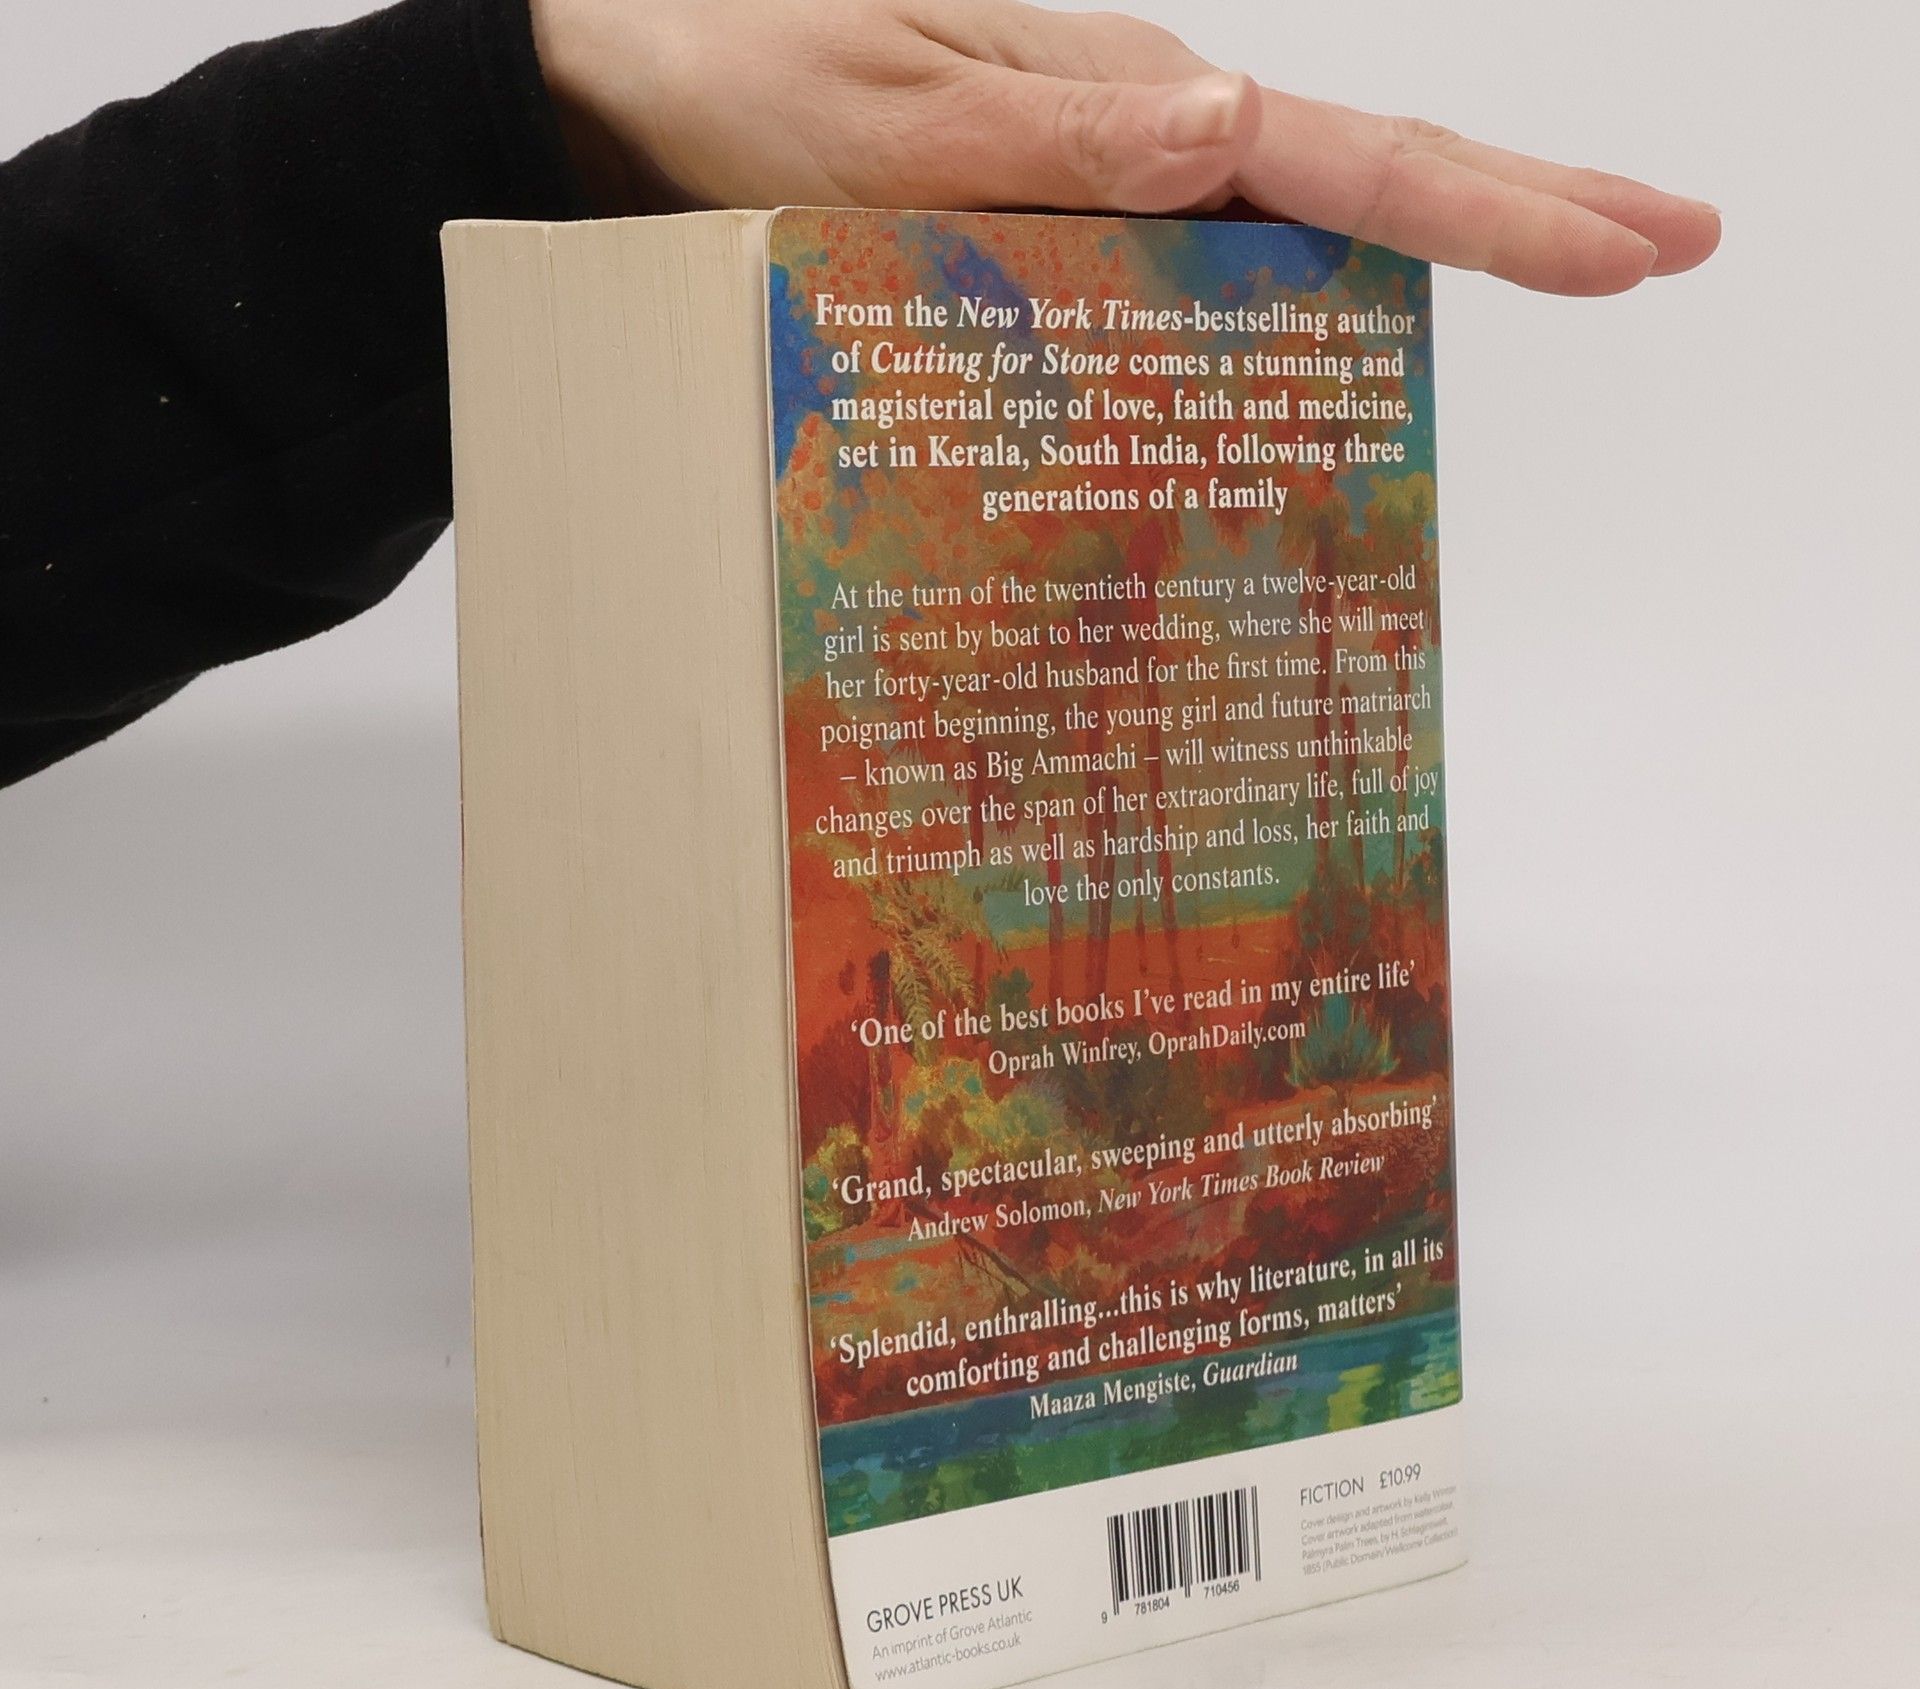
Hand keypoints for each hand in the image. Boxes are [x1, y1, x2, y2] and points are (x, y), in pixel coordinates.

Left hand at [530, 0, 1719, 294]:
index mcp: (1115, 99)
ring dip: (1438, 241)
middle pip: (1362, 168)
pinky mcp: (1067, 217)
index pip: (1342, 152)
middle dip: (1522, 202)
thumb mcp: (880, 117)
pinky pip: (1206, 260)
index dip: (1497, 205)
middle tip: (1667, 243)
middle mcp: (1134, 133)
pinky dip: (1301, 288)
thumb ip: (1050, 139)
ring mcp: (1109, 173)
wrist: (633, 83)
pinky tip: (1347, 329)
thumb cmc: (737, 82)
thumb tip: (1233, 130)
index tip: (1635, 243)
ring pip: (1302, 213)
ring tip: (1569, 266)